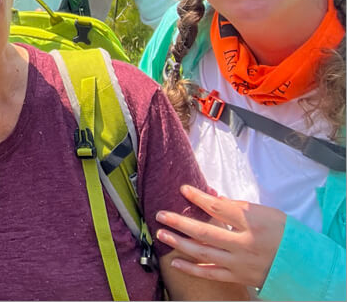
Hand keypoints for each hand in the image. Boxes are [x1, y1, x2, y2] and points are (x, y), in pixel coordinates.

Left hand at [155, 184, 285, 288]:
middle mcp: (244, 244)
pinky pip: (210, 273)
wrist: (304, 265)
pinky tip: (176, 261)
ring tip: (162, 234)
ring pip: (203, 252)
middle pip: (205, 231)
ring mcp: (239, 262)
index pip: (219, 208)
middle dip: (180, 222)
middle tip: (161, 214)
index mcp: (252, 224)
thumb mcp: (267, 213)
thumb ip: (238, 207)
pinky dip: (192, 268)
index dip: (199, 197)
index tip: (183, 189)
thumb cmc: (285, 234)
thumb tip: (213, 198)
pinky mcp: (238, 276)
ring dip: (180, 243)